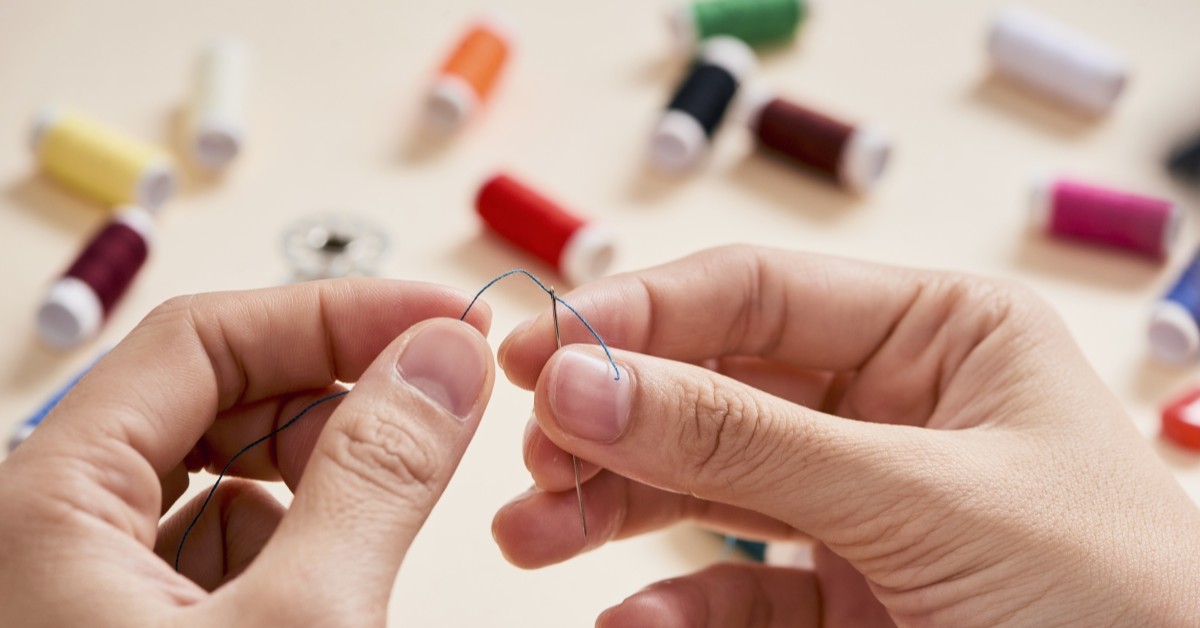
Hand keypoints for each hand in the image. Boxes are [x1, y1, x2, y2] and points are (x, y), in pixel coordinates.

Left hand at [0, 279, 494, 625]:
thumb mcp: (303, 626)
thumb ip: (375, 479)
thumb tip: (443, 359)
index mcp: (48, 505)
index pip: (201, 337)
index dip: (337, 314)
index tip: (444, 321)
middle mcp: (50, 534)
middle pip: (211, 400)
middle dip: (333, 401)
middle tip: (439, 409)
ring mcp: (85, 590)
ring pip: (222, 479)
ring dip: (318, 485)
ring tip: (381, 529)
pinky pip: (214, 554)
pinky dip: (288, 556)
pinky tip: (323, 599)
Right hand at [493, 245, 1199, 625]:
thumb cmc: (1117, 602)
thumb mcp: (924, 498)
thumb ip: (745, 442)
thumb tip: (584, 380)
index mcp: (938, 333)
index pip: (754, 293)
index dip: (638, 315)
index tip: (538, 349)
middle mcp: (893, 408)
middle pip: (714, 389)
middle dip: (616, 420)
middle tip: (533, 453)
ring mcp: (866, 504)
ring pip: (708, 486)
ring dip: (614, 505)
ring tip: (532, 529)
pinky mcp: (852, 597)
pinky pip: (741, 588)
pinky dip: (678, 606)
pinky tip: (631, 621)